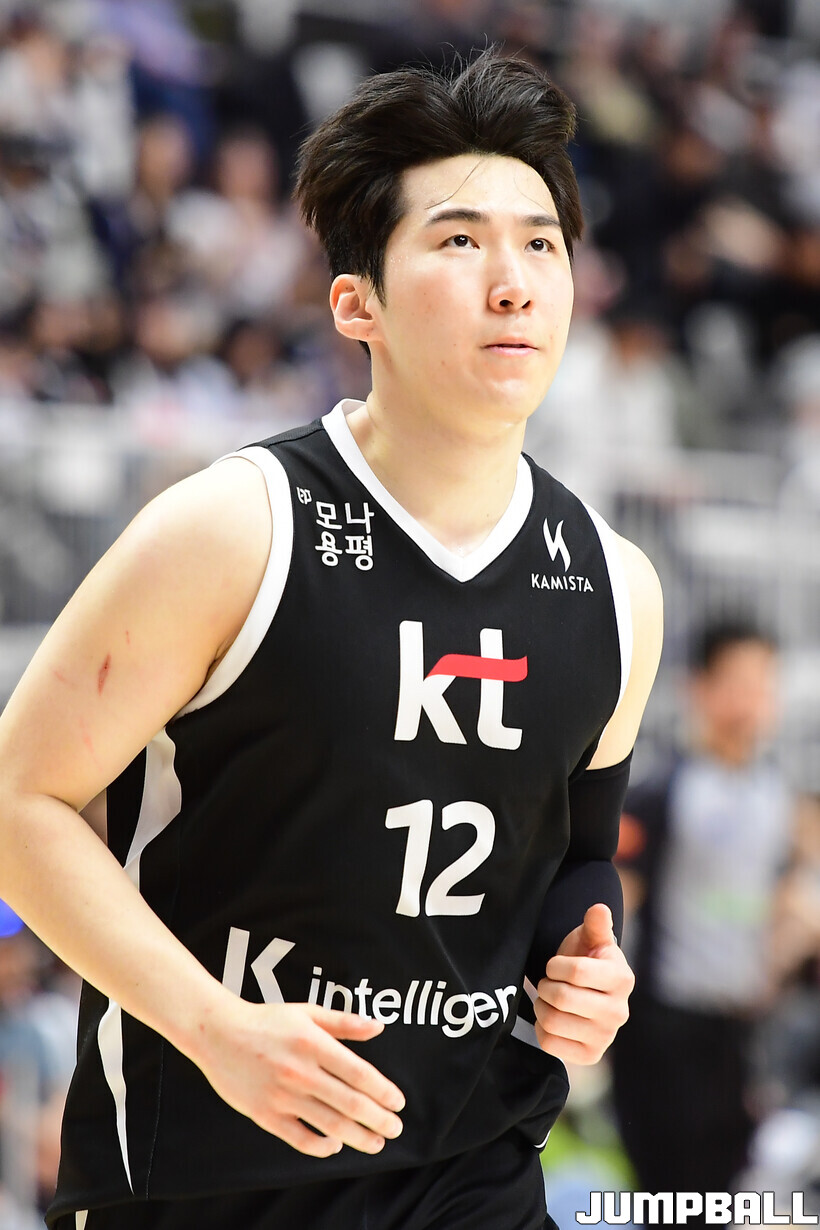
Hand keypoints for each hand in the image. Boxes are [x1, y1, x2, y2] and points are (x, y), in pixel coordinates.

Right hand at [194, 998, 404, 1156]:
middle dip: (378, 1119)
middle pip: (350, 1103)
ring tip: (376, 1142)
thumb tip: (378, 1028)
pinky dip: (321, 1146)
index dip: (382, 1091)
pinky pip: (299, 1138)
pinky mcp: (266, 1114)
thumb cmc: (267, 1020)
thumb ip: (344, 1022)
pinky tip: (335, 1145)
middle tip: (396, 1128)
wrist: (218, 1034)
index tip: (398, 1102)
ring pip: (329, 1124)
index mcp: (313, 1043)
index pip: (358, 1073)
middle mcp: (300, 1072)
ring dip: (358, 1137)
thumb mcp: (307, 1012)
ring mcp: (282, 1096)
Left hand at [534, 903, 633, 1064]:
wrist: (588, 992)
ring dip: (541, 1006)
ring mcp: (606, 1036)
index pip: (576, 972)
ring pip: (553, 1021)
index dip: (555, 966)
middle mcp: (619, 1012)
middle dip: (546, 985)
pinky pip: (550, 1043)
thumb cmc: (587, 959)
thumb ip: (595, 923)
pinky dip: (542, 1028)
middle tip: (548, 982)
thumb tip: (599, 908)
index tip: (555, 965)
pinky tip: (553, 1018)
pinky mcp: (590, 1055)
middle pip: (562, 998)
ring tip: (549, 999)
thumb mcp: (591, 938)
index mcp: (622, 978)